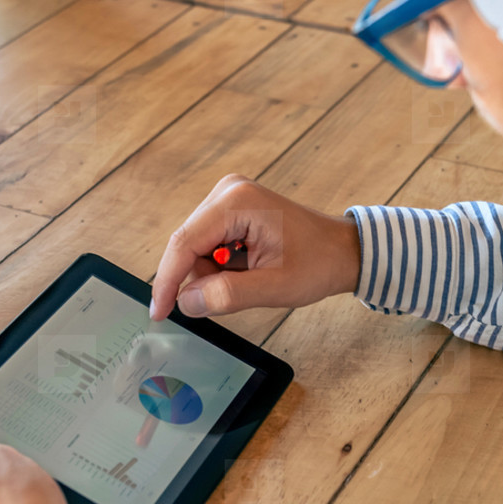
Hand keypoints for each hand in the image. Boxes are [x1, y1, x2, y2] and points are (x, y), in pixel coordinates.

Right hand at [150, 174, 362, 320]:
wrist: (343, 250)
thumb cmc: (318, 262)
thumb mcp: (274, 287)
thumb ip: (227, 295)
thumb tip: (186, 302)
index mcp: (237, 201)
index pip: (184, 243)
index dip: (168, 280)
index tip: (159, 312)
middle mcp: (228, 191)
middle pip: (187, 244)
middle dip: (201, 277)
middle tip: (233, 294)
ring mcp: (229, 197)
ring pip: (196, 248)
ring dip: (214, 273)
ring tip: (252, 276)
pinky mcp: (231, 209)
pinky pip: (209, 245)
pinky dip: (221, 266)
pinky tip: (248, 269)